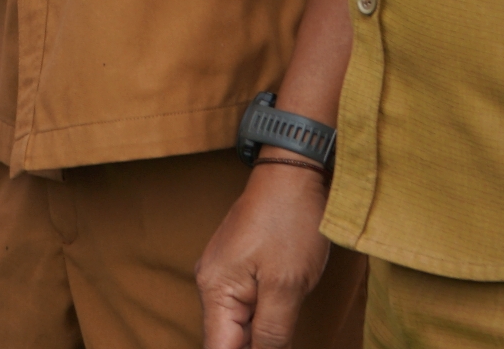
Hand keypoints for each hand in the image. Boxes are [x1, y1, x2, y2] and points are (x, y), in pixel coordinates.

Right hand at [197, 159, 332, 348]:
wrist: (292, 172)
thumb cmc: (290, 220)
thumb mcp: (287, 285)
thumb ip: (272, 332)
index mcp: (216, 289)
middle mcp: (211, 283)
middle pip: (226, 340)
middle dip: (253, 348)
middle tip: (284, 339)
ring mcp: (223, 272)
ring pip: (237, 325)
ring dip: (259, 337)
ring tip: (284, 328)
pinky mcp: (238, 265)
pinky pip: (244, 306)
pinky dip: (261, 320)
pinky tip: (279, 321)